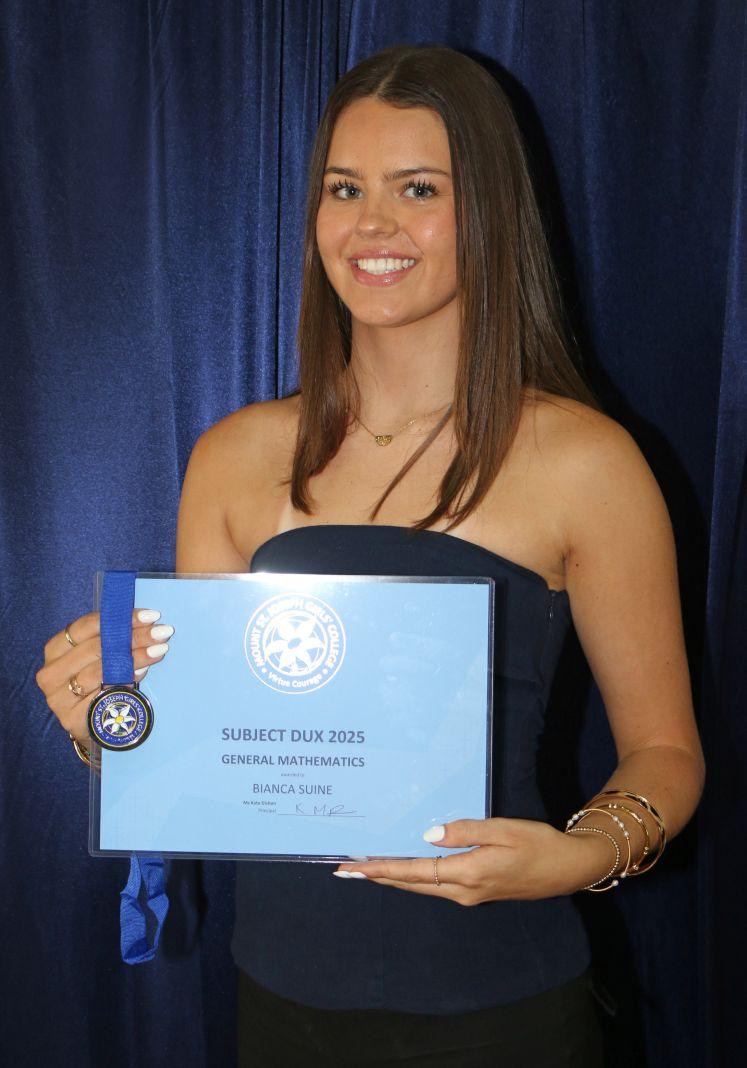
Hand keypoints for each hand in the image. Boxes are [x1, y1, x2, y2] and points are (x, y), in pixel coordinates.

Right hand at [35, 609, 171, 746]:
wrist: (93, 726)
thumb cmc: (98, 682)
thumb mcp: (100, 657)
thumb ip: (113, 639)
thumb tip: (147, 622)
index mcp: (55, 649)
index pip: (84, 627)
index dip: (118, 618)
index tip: (149, 616)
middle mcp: (51, 673)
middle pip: (96, 647)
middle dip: (134, 637)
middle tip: (163, 632)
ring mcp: (59, 698)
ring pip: (101, 671)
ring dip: (135, 658)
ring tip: (160, 650)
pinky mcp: (72, 719)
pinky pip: (104, 696)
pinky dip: (126, 682)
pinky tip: (143, 672)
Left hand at [333, 816, 618, 903]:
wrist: (568, 869)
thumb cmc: (538, 844)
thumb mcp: (503, 829)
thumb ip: (464, 830)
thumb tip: (427, 833)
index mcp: (467, 874)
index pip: (413, 872)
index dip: (381, 869)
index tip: (352, 869)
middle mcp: (463, 890)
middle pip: (410, 884)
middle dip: (377, 877)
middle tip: (345, 870)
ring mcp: (469, 894)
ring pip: (421, 886)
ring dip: (393, 877)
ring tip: (366, 867)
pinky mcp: (476, 891)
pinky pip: (435, 885)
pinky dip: (413, 876)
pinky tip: (403, 867)